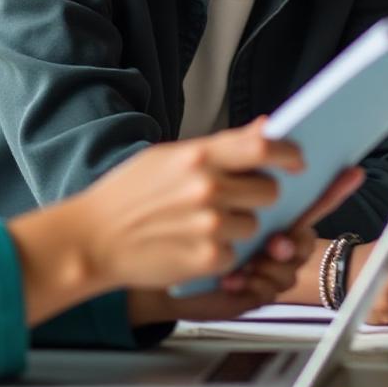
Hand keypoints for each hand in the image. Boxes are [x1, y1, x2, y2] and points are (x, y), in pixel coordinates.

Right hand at [8, 118, 300, 323]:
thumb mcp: (168, 157)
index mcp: (198, 156)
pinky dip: (221, 254)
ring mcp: (210, 225)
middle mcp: (208, 188)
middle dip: (258, 197)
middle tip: (231, 201)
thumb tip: (265, 128)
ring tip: (200, 225)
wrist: (91, 239)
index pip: (263, 146)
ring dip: (238, 228)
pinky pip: (236, 254)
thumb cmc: (126, 196)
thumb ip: (221, 146)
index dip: (288, 153)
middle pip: (268, 191)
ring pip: (255, 225)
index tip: (296, 161)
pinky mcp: (208, 258)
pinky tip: (191, 245)